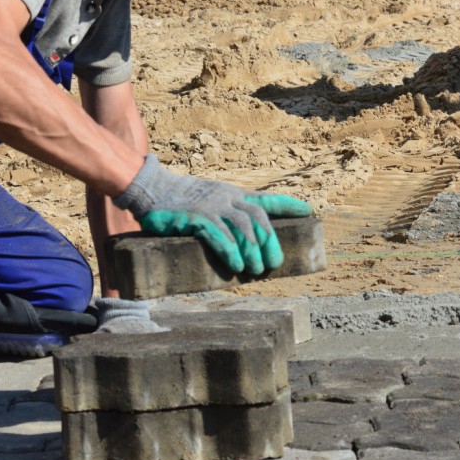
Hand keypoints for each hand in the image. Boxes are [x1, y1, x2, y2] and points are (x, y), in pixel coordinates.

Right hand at [113, 155, 311, 273]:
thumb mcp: (208, 202)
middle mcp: (226, 198)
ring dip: (252, 250)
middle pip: (258, 218)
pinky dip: (230, 251)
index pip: (266, 199)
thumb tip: (240, 248)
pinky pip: (218, 234)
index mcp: (232, 194)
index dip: (289, 205)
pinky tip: (236, 266)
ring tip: (256, 270)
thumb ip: (224, 218)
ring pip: (242, 227)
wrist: (150, 189)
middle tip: (274, 264)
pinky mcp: (194, 217)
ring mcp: (211, 206)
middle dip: (269, 241)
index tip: (309, 211)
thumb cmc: (179, 202)